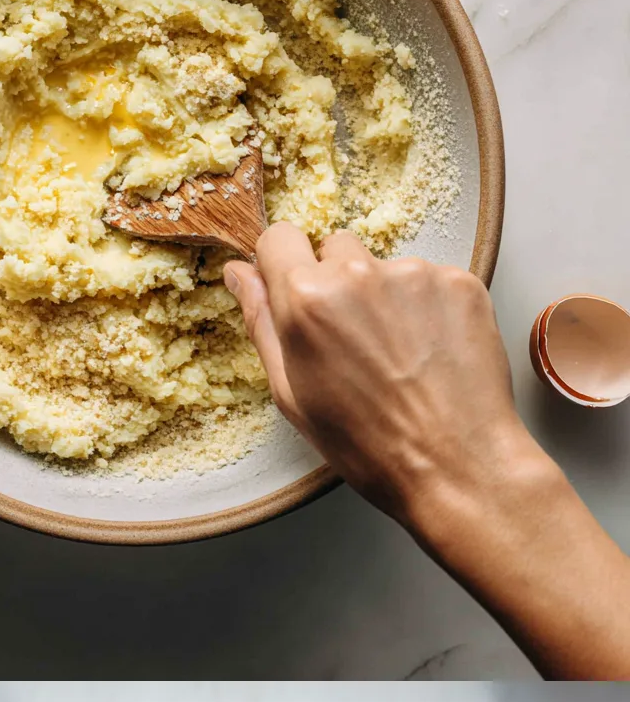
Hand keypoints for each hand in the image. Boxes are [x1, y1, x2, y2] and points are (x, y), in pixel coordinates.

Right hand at [228, 228, 629, 679]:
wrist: (454, 463)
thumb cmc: (366, 443)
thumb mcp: (290, 392)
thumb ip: (262, 321)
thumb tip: (240, 275)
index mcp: (307, 300)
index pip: (279, 238)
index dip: (281, 265)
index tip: (290, 290)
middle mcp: (360, 273)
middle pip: (334, 248)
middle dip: (334, 283)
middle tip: (348, 341)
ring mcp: (416, 274)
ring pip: (383, 267)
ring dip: (382, 298)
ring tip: (395, 356)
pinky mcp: (461, 282)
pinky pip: (428, 280)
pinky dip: (425, 307)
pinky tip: (427, 352)